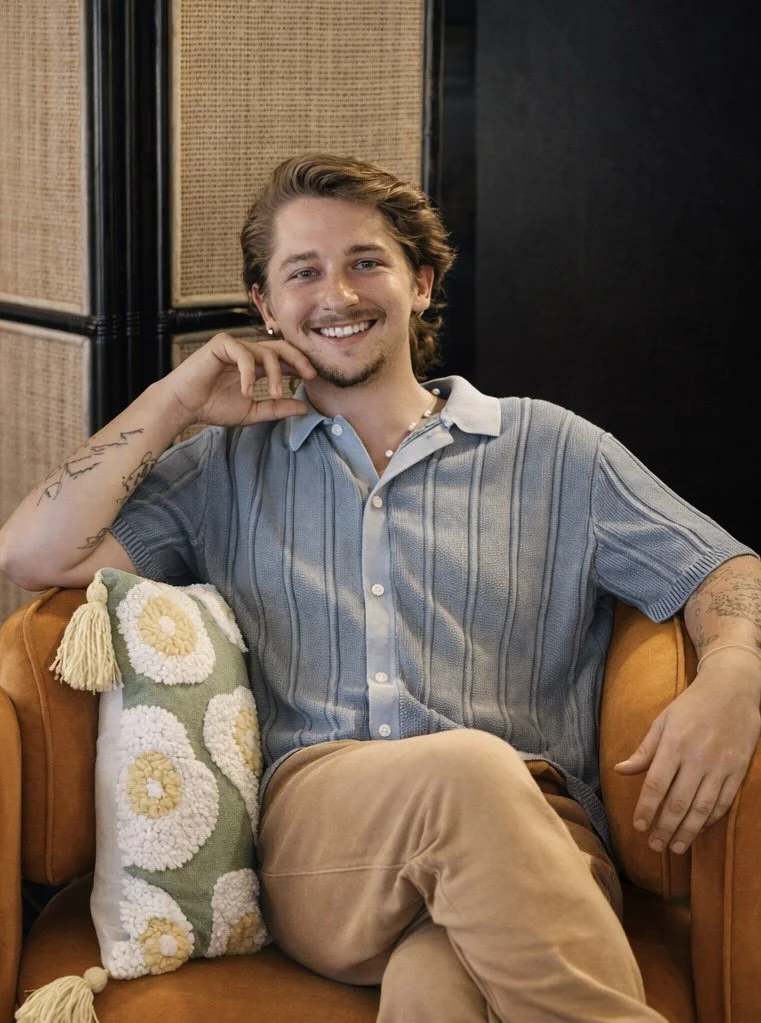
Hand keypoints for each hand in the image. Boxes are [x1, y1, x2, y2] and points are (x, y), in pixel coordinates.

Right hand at [163, 332, 316, 427]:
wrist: (184, 405)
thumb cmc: (213, 407)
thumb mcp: (252, 412)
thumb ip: (277, 409)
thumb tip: (305, 408)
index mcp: (256, 365)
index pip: (284, 359)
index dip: (301, 365)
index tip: (314, 378)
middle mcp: (248, 353)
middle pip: (281, 347)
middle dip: (299, 359)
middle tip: (309, 375)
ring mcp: (235, 346)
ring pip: (266, 352)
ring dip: (275, 374)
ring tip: (274, 395)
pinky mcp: (221, 343)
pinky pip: (244, 355)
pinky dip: (250, 374)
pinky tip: (246, 391)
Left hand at [614, 658, 760, 853]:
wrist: (733, 690)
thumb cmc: (692, 705)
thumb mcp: (663, 721)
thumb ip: (644, 750)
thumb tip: (619, 770)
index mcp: (675, 744)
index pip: (656, 785)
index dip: (646, 809)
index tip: (638, 827)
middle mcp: (698, 758)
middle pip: (678, 802)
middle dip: (664, 828)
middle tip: (654, 846)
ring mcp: (720, 767)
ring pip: (702, 808)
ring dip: (687, 832)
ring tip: (675, 848)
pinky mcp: (738, 771)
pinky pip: (724, 803)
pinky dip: (710, 820)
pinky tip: (698, 830)